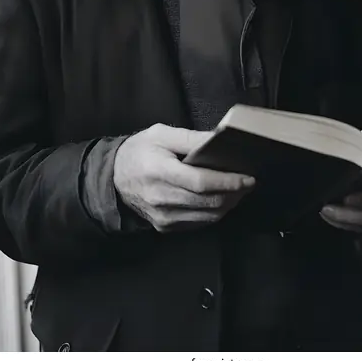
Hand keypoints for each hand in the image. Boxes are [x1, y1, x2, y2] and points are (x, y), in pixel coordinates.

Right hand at [113, 124, 254, 232]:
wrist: (112, 179)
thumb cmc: (138, 151)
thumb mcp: (161, 134)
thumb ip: (190, 138)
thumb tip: (219, 139)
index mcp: (159, 170)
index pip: (200, 182)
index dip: (227, 181)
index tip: (247, 177)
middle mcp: (161, 197)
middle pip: (207, 202)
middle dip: (234, 193)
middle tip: (249, 182)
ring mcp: (163, 216)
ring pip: (207, 216)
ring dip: (228, 204)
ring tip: (239, 190)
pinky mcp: (165, 226)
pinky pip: (198, 222)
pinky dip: (215, 212)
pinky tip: (221, 200)